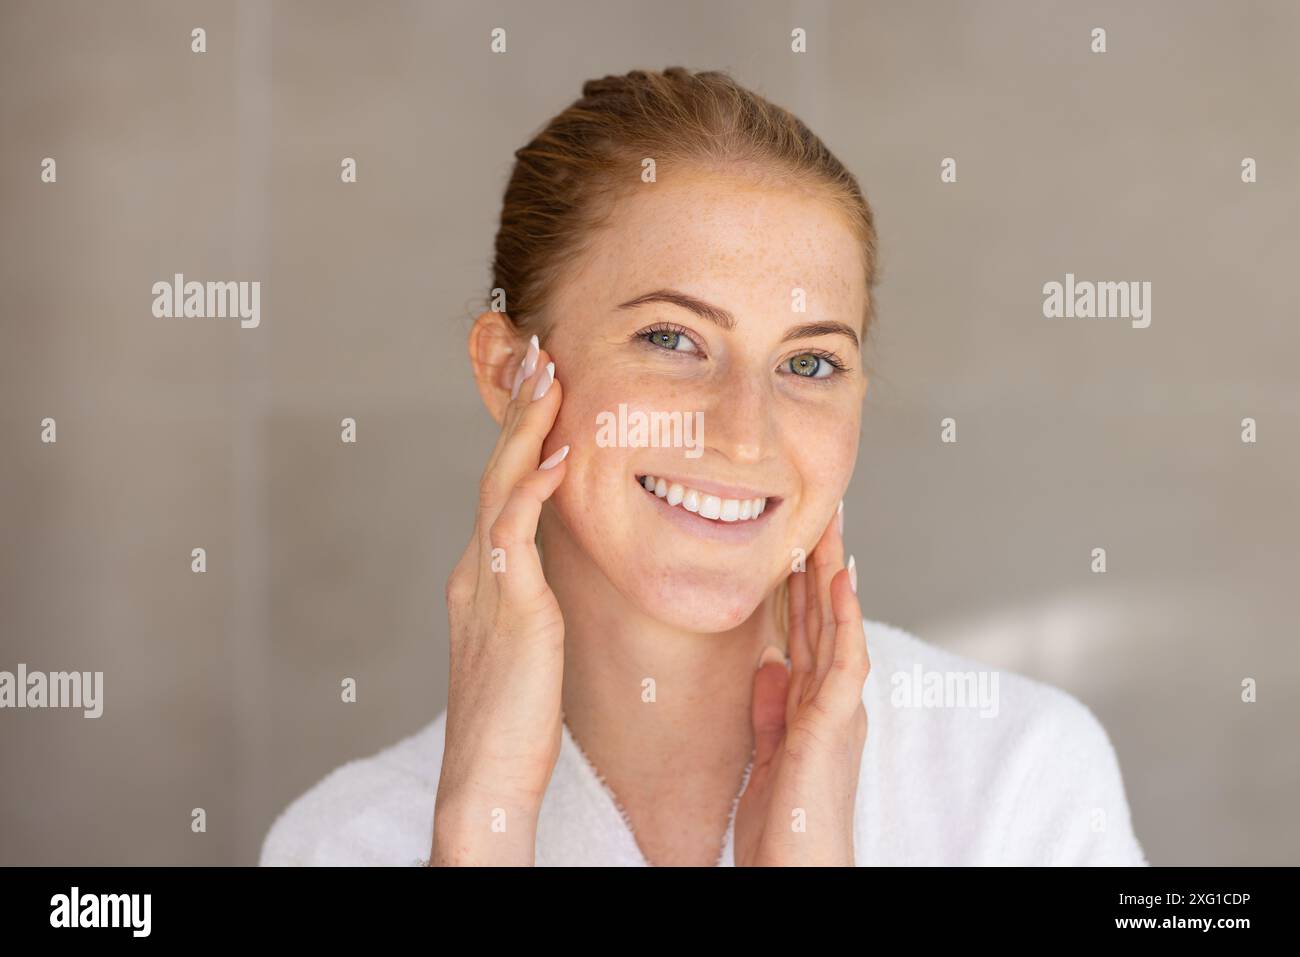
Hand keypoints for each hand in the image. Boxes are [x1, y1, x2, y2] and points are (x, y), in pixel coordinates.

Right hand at [430, 336, 567, 865]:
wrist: (486, 777)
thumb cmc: (515, 719)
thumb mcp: (526, 641)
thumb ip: (531, 596)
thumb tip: (545, 573)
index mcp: (485, 575)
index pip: (503, 486)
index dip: (520, 434)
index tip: (542, 385)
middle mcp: (478, 570)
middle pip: (496, 471)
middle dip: (517, 410)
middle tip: (538, 352)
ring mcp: (486, 586)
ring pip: (500, 488)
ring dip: (523, 429)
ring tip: (545, 376)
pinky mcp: (508, 609)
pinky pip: (514, 536)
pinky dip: (532, 490)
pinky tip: (556, 456)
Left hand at [734, 504, 869, 865]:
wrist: (799, 872)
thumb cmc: (786, 826)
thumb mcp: (767, 757)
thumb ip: (770, 710)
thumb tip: (770, 663)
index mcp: (816, 707)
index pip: (809, 633)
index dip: (803, 587)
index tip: (796, 543)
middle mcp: (833, 702)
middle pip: (827, 620)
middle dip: (822, 565)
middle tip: (822, 512)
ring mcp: (838, 710)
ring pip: (839, 627)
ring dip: (834, 575)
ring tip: (831, 526)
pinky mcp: (835, 725)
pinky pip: (844, 660)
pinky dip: (845, 618)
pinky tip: (840, 581)